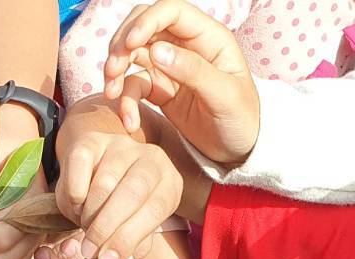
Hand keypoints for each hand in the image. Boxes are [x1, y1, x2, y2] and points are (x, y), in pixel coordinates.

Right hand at [57, 126, 181, 258]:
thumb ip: (128, 249)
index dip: (129, 238)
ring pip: (104, 183)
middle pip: (132, 193)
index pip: (156, 209)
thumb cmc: (120, 210)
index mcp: (170, 183)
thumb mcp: (131, 230)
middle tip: (90, 251)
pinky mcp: (93, 140)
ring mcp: (123, 145)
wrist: (98, 173)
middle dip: (107, 228)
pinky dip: (74, 193)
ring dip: (89, 214)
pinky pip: (80, 167)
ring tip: (84, 227)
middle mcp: (152, 158)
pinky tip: (77, 205)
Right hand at [102, 1, 259, 163]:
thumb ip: (194, 71)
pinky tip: (128, 121)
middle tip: (112, 70)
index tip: (129, 44)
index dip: (146, 21)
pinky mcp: (159, 88)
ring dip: (116, 70)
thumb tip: (157, 52)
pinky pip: (133, 85)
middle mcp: (186, 45)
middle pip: (143, 25)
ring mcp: (170, 65)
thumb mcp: (225, 96)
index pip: (171, 10)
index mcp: (208, 36)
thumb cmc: (242, 119)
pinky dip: (125, 100)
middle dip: (122, 44)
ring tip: (112, 93)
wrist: (239, 150)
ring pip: (132, 53)